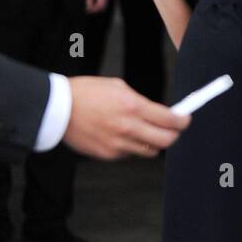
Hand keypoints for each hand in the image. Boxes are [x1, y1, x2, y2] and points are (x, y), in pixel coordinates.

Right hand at [64, 76, 189, 158]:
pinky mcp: (107, 154)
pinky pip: (129, 153)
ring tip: (146, 131)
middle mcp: (128, 127)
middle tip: (174, 129)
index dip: (183, 120)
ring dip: (153, 142)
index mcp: (133, 107)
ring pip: (149, 150)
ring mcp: (117, 144)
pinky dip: (132, 146)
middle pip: (166, 140)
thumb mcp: (119, 87)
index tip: (186, 119)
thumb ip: (140, 102)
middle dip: (174, 135)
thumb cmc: (86, 93)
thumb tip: (158, 112)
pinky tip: (122, 135)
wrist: (56, 108)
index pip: (170, 120)